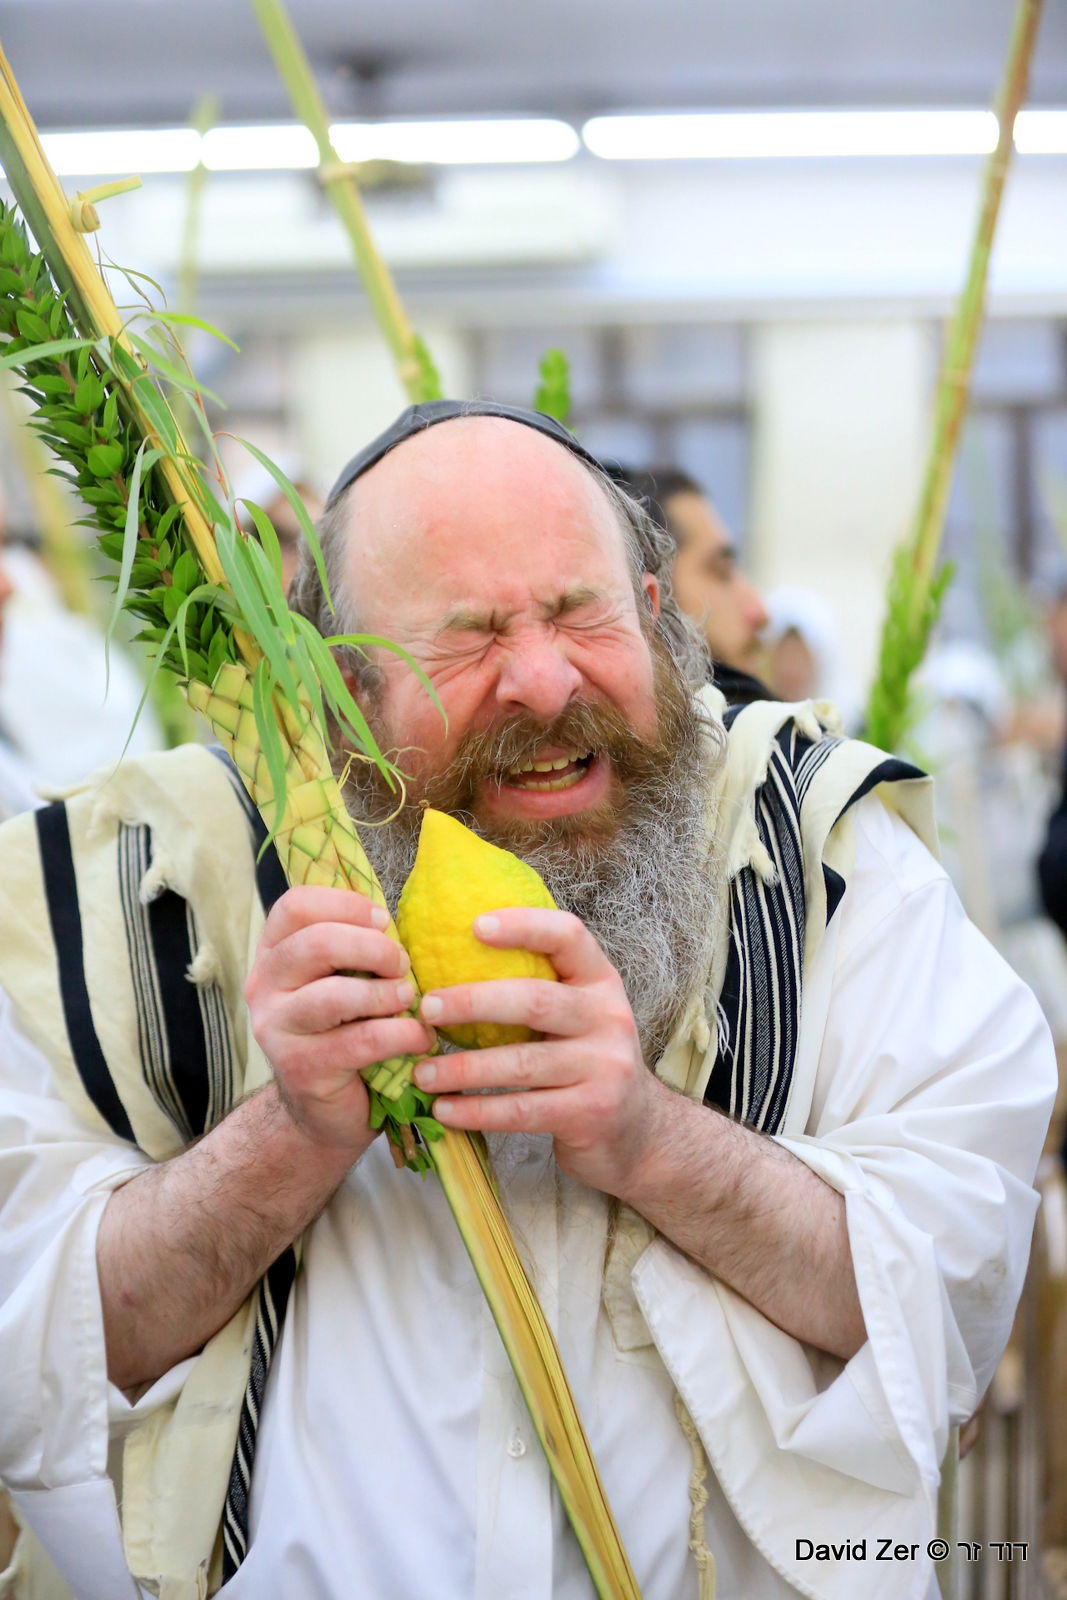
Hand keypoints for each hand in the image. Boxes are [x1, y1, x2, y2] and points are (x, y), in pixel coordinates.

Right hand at [245, 886, 434, 1153]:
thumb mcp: (343, 980)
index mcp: (274, 954)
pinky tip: (419, 1038)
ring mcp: (276, 1029)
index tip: (383, 922)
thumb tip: (399, 920)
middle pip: (316, 942)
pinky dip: (400, 1035)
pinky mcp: (300, 1068)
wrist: (322, 1109)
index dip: (345, 905)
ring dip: (385, 993)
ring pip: (334, 995)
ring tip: (407, 999)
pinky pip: (359, 1041)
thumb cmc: (343, 1031)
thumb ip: (357, 947)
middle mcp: (264, 986)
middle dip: (373, 948)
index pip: (295, 906)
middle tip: (401, 965)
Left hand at [412, 907, 660, 1195]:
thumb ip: (537, 986)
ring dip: (463, 1068)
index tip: (474, 925)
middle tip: (426, 1008)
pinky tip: (445, 1110)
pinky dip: (476, 1111)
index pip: (569, 936)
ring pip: (521, 1063)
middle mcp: (609, 1017)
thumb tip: (450, 956)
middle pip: (535, 1000)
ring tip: (422, 1072)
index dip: (524, 925)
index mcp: (601, 981)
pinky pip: (521, 1110)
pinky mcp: (590, 1112)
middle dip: (473, 1002)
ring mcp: (604, 1067)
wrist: (638, 1130)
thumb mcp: (578, 1014)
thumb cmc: (586, 1059)